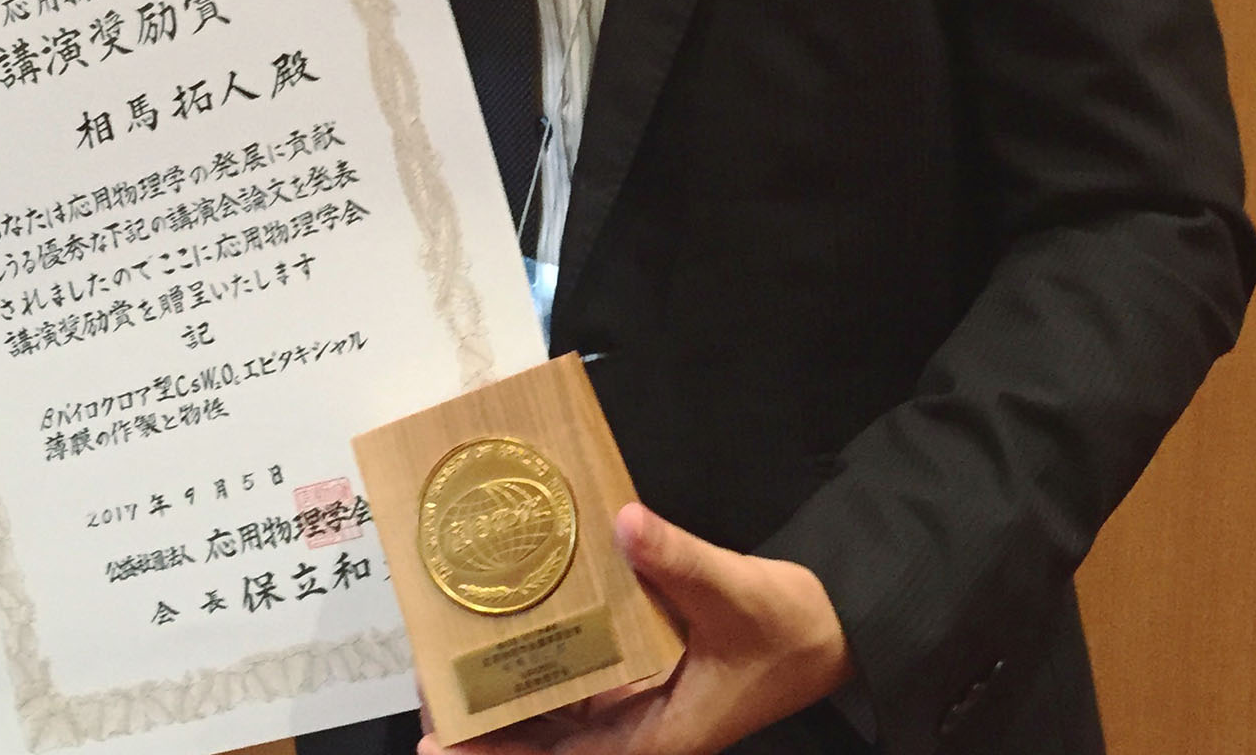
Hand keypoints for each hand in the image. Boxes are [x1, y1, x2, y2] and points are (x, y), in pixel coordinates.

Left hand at [427, 505, 852, 754]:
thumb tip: (626, 524)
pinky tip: (499, 636)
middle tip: (426, 686)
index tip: (441, 745)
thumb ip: (680, 562)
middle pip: (544, 741)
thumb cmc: (788, 627)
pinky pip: (574, 684)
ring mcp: (636, 706)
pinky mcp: (638, 677)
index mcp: (657, 734)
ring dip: (502, 698)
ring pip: (553, 715)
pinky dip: (536, 667)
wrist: (829, 628)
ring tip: (443, 664)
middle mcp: (638, 728)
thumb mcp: (737, 592)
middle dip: (483, 725)